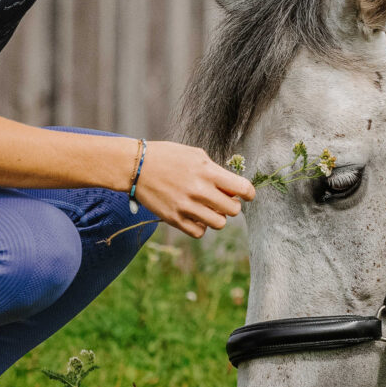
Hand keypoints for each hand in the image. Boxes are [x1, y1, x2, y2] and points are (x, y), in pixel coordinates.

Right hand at [133, 139, 254, 238]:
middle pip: (233, 210)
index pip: (242, 188)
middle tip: (224, 200)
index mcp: (207, 171)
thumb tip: (232, 186)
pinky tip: (196, 216)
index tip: (247, 195)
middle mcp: (199, 190)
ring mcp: (186, 206)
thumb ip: (215, 170)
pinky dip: (201, 226)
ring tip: (209, 208)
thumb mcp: (196, 154)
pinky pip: (199, 232)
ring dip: (218, 217)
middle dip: (232, 205)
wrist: (136, 166)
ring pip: (219, 223)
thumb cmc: (168, 157)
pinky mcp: (174, 219)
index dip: (249, 193)